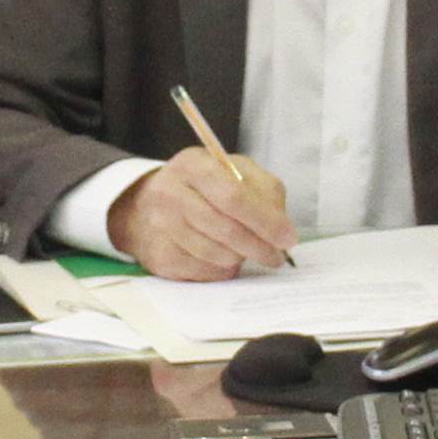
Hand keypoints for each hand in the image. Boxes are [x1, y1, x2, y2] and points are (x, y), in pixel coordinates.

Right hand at [106, 153, 293, 280]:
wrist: (149, 205)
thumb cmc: (203, 188)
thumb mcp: (234, 173)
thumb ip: (264, 191)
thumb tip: (281, 228)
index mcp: (194, 165)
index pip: (233, 196)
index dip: (265, 221)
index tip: (288, 238)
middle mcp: (171, 194)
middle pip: (226, 230)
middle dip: (259, 247)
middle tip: (276, 256)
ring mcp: (161, 227)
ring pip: (218, 255)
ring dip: (240, 256)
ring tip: (243, 248)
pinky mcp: (160, 257)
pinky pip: (206, 272)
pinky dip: (222, 268)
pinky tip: (221, 256)